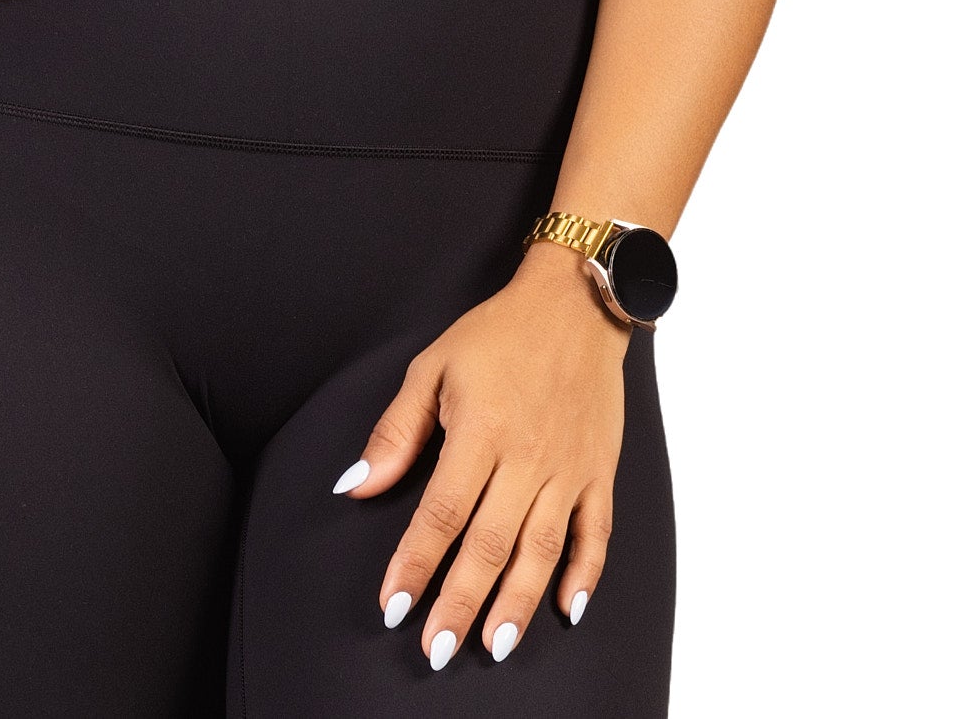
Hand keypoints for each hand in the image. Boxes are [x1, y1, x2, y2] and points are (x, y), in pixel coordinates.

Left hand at [334, 240, 626, 667]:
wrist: (574, 304)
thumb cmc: (498, 333)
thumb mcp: (433, 366)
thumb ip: (396, 431)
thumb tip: (357, 484)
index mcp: (480, 431)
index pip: (441, 512)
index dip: (416, 563)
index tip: (394, 605)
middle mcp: (526, 457)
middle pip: (490, 544)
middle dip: (460, 602)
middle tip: (436, 650)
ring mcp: (567, 468)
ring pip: (542, 549)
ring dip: (518, 602)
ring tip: (494, 645)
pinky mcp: (599, 472)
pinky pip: (595, 533)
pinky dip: (584, 574)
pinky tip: (566, 608)